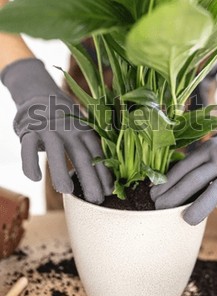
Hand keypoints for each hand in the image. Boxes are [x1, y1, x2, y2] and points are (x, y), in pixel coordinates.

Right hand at [1, 58, 112, 202]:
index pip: (97, 154)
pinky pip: (28, 147)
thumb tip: (106, 183)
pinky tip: (36, 178)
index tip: (109, 192)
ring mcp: (49, 128)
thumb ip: (89, 151)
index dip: (104, 173)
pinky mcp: (29, 130)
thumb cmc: (65, 124)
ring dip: (60, 171)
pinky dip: (31, 162)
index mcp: (85, 130)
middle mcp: (69, 129)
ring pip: (55, 150)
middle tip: (96, 199)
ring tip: (66, 191)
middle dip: (90, 178)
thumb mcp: (80, 131)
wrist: (39, 96)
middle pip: (81, 155)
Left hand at [151, 111, 216, 229]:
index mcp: (206, 150)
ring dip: (199, 206)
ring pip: (215, 190)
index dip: (166, 183)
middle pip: (194, 179)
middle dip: (174, 196)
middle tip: (158, 210)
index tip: (152, 196)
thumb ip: (193, 164)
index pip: (183, 168)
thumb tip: (162, 184)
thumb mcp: (209, 149)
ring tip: (185, 220)